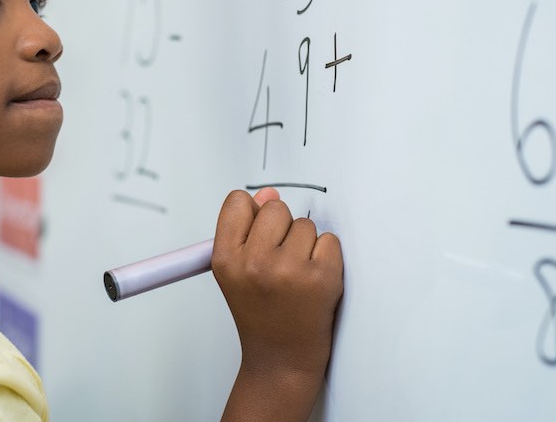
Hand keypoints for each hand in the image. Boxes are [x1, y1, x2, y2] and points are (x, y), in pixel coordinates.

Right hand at [212, 188, 343, 421]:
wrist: (281, 360)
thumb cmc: (260, 315)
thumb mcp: (237, 272)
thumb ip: (247, 230)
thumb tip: (268, 194)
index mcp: (226, 259)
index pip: (237, 202)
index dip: (252, 213)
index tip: (258, 231)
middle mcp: (254, 263)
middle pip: (275, 208)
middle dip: (282, 228)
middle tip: (280, 261)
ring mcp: (289, 270)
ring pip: (305, 225)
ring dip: (306, 245)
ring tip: (296, 275)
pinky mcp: (321, 278)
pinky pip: (330, 241)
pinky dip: (327, 257)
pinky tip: (314, 280)